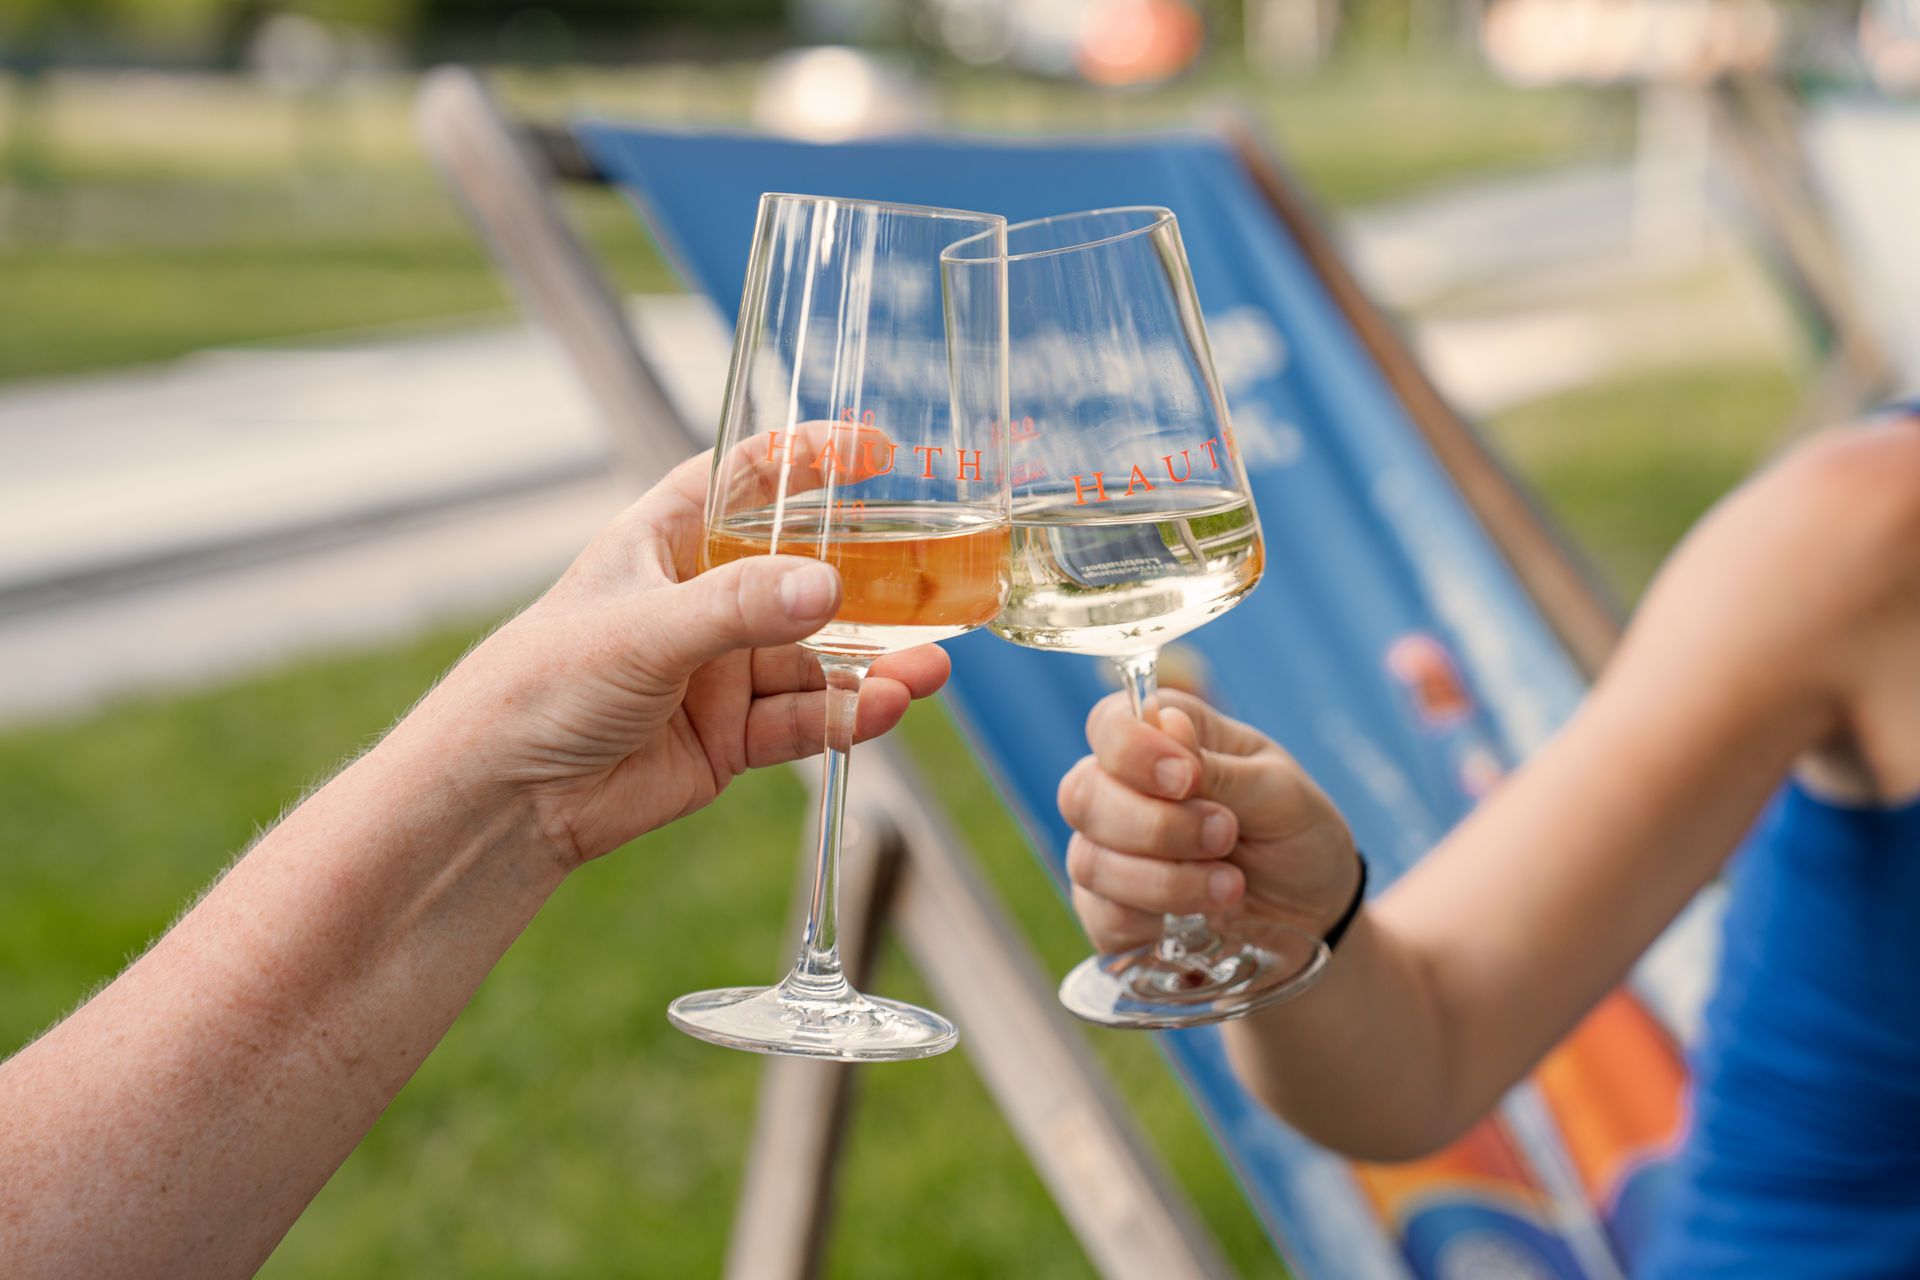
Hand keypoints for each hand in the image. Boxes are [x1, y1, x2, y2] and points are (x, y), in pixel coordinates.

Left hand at [397, 450, 949, 865]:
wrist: (504, 798)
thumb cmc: (543, 683)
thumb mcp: (644, 629)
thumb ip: (739, 607)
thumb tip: (831, 587)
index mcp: (668, 542)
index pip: (748, 478)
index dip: (809, 459)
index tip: (877, 451)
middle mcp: (701, 600)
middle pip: (803, 575)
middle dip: (870, 579)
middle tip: (936, 574)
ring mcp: (720, 671)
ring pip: (817, 658)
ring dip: (874, 663)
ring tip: (929, 669)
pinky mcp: (731, 736)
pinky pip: (806, 718)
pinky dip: (848, 716)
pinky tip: (887, 708)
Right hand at [1058, 691, 1357, 952]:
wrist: (1312, 915)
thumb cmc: (1294, 834)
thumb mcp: (1281, 794)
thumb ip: (1221, 767)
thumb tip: (1167, 726)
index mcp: (1164, 740)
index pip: (1109, 725)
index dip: (1131, 750)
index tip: (1187, 778)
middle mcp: (1121, 790)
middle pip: (1083, 795)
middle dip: (1156, 825)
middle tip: (1225, 834)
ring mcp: (1107, 853)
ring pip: (1090, 861)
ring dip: (1166, 880)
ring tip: (1232, 886)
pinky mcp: (1108, 912)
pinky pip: (1104, 917)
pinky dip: (1156, 920)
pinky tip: (1201, 918)